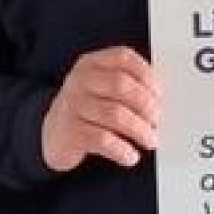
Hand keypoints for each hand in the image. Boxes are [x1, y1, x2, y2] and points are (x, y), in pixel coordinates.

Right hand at [41, 46, 160, 170]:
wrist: (52, 134)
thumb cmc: (87, 110)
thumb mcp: (102, 89)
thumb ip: (128, 86)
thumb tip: (161, 100)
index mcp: (92, 63)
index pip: (124, 58)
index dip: (147, 75)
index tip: (160, 94)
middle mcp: (80, 80)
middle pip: (121, 85)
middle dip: (147, 105)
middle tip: (158, 120)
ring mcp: (73, 104)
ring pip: (115, 115)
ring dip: (140, 130)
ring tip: (150, 140)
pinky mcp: (70, 131)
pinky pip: (102, 140)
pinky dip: (122, 150)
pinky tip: (130, 156)